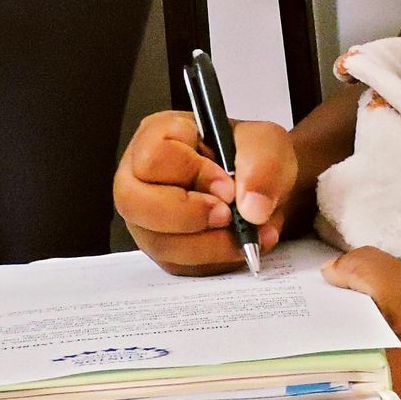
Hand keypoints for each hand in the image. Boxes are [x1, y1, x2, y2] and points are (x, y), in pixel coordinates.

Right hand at [112, 109, 297, 274]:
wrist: (264, 190)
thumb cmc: (253, 158)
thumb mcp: (266, 145)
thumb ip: (261, 167)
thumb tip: (251, 208)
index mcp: (158, 135)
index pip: (154, 157)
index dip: (192, 174)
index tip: (227, 185)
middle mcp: (141, 177)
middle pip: (134, 202)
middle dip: (188, 216)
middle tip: (227, 215)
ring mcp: (147, 216)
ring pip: (157, 241)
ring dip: (208, 244)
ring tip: (244, 232)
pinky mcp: (163, 247)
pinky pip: (176, 264)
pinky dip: (214, 259)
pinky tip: (238, 243)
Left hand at [294, 247, 400, 399]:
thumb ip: (374, 274)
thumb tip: (332, 269)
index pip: (280, 352)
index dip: (287, 308)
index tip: (291, 273)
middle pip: (304, 358)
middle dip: (314, 317)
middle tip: (322, 272)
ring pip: (329, 367)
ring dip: (341, 333)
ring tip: (348, 292)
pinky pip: (350, 381)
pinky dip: (359, 353)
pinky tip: (375, 325)